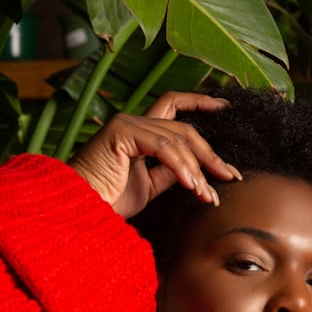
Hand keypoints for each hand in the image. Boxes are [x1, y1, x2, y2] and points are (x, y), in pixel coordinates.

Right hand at [68, 91, 241, 217]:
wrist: (82, 208)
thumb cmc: (107, 200)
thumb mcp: (148, 186)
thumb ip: (169, 173)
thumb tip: (196, 170)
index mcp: (139, 132)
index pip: (173, 107)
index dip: (199, 103)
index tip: (224, 107)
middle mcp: (134, 122)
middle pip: (184, 129)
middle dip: (210, 154)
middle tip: (229, 175)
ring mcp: (127, 124)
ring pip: (177, 141)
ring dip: (197, 170)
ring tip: (206, 195)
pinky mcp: (122, 133)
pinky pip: (163, 148)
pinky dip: (181, 167)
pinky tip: (191, 186)